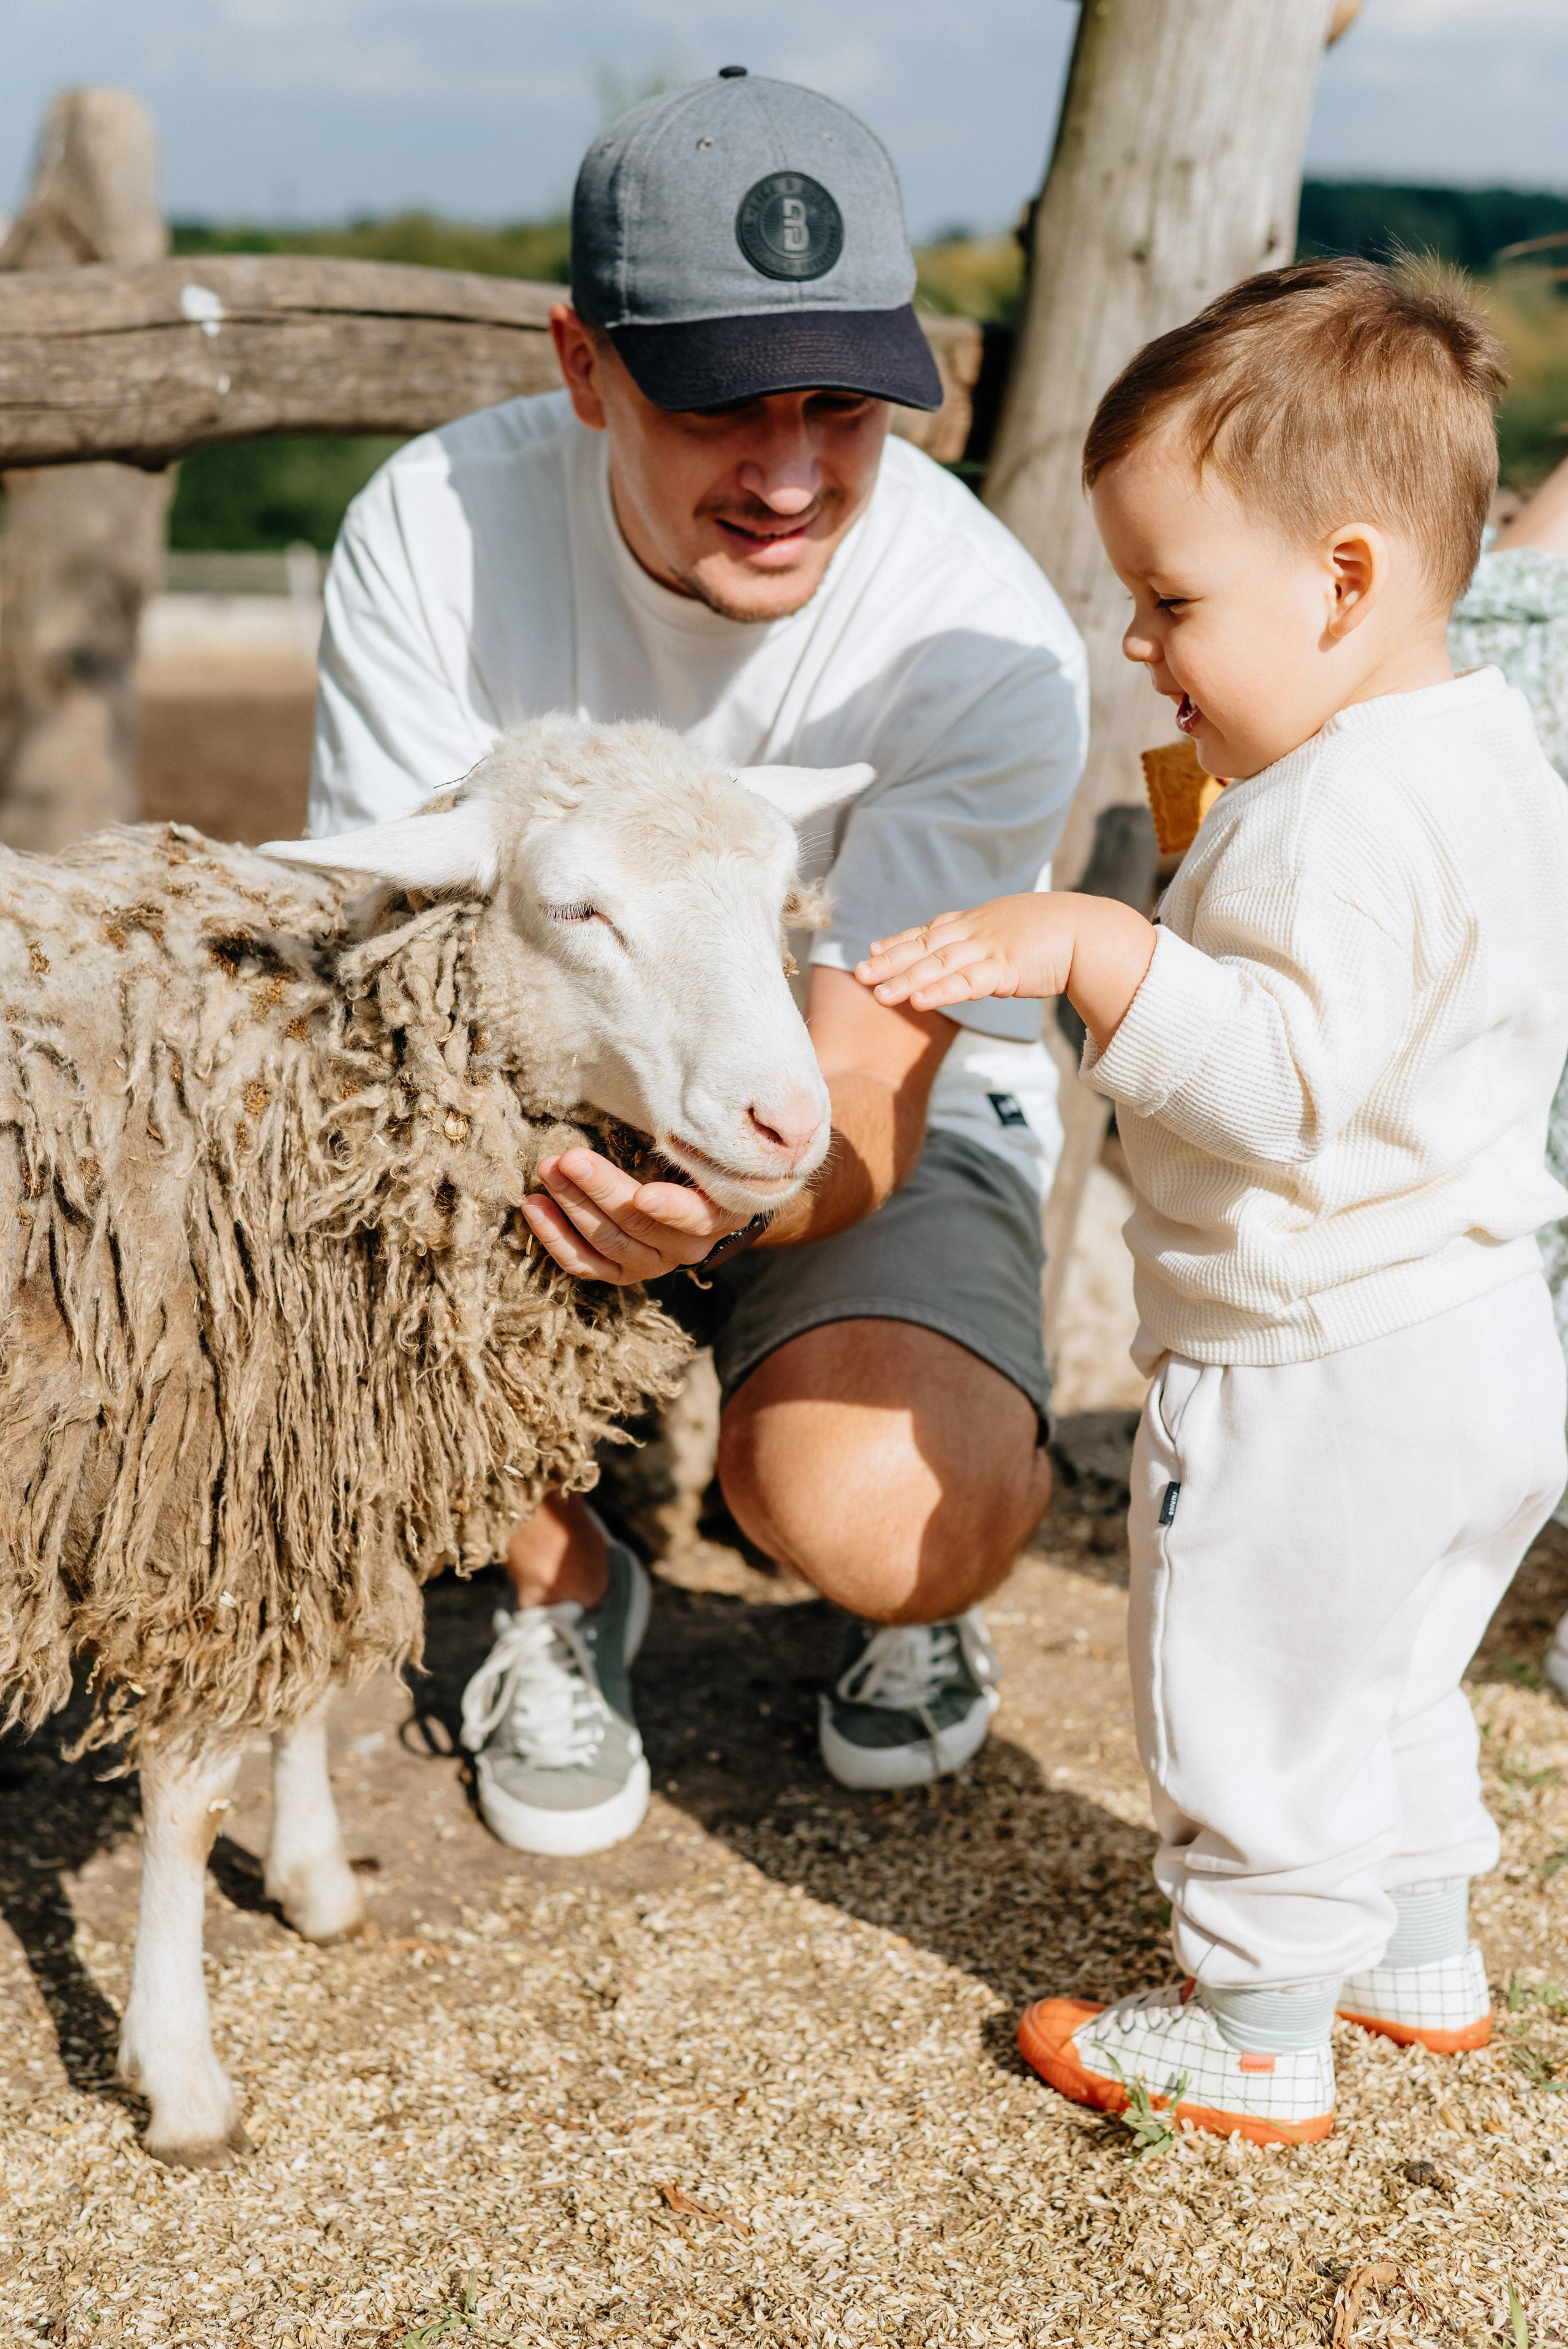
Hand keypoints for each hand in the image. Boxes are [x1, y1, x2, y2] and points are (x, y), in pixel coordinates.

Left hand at [521, 1148, 743, 1282]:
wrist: (695, 1198)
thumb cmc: (695, 1157)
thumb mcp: (703, 1144)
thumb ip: (690, 1135)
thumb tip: (673, 1095)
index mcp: (719, 1213)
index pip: (696, 1217)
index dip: (672, 1209)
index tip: (643, 1196)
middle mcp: (689, 1246)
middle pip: (640, 1224)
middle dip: (601, 1189)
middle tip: (569, 1159)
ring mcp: (653, 1264)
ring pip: (608, 1242)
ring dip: (572, 1204)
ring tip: (547, 1170)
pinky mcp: (621, 1272)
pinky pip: (585, 1264)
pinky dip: (555, 1238)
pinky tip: (534, 1207)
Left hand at [856, 892, 1157, 1047]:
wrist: (1092, 932)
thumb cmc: (1059, 933)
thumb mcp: (1015, 933)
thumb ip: (991, 944)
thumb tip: (978, 960)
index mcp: (979, 922)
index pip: (931, 931)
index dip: (900, 941)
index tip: (873, 951)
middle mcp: (978, 931)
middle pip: (925, 947)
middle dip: (891, 961)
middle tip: (859, 973)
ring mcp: (990, 948)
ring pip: (939, 965)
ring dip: (906, 980)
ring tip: (878, 994)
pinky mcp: (1007, 968)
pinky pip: (968, 982)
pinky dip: (942, 992)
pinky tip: (918, 1001)